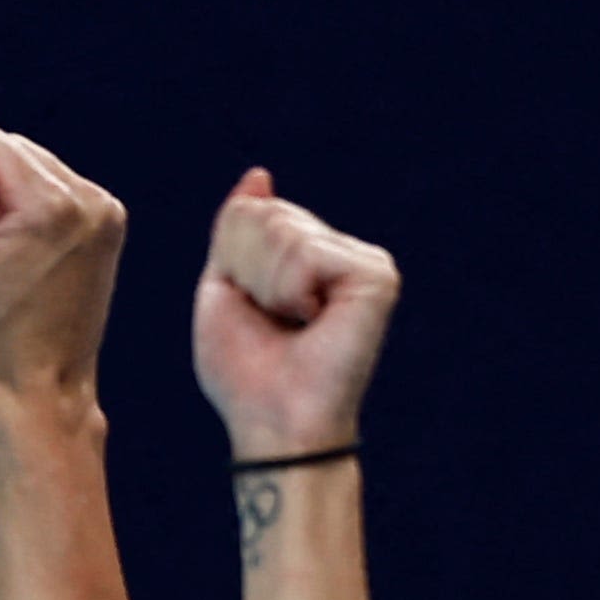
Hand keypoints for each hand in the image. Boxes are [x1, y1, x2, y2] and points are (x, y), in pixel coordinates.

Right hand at [0, 93, 128, 408]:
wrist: (42, 383)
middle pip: (19, 153)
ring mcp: (108, 211)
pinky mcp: (113, 223)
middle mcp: (91, 198)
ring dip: (16, 206)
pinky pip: (60, 193)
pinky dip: (40, 217)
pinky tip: (36, 262)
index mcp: (53, 203)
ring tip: (17, 265)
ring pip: (38, 171)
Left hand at [189, 169, 399, 465]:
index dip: (232, 265)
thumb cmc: (246, 373)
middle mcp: (341, 251)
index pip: (248, 212)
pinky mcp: (376, 274)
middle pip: (264, 215)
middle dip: (247, 272)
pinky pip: (305, 253)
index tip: (254, 313)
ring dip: (267, 287)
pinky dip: (290, 292)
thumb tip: (258, 175)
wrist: (274, 424)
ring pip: (281, 230)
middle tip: (272, 322)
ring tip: (293, 324)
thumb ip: (235, 231)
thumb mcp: (223, 291)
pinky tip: (313, 321)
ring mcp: (363, 260)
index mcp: (307, 255)